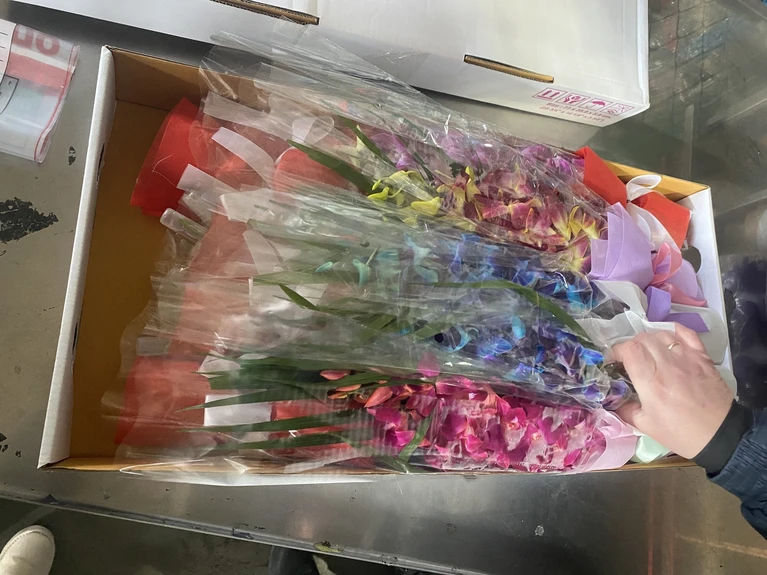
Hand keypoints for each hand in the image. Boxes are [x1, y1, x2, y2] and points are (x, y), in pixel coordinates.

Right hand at [612, 324, 732, 458]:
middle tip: (630, 359)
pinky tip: (669, 338)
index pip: (629, 349)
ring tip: (649, 352)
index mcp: (650, 381)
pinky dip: (675, 332)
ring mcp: (687, 358)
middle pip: (643, 339)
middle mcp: (667, 364)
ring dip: (650, 340)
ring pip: (662, 335)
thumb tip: (613, 399)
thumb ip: (625, 409)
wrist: (720, 435)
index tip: (614, 361)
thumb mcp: (646, 426)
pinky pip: (688, 335)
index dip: (617, 351)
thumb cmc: (681, 433)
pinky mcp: (703, 358)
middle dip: (631, 346)